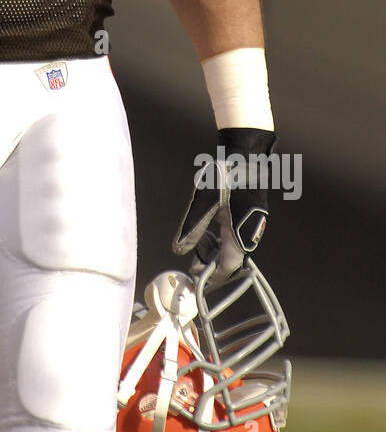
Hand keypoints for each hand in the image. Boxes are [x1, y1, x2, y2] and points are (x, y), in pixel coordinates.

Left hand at [173, 128, 276, 283]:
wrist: (246, 154)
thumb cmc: (226, 176)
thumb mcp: (203, 204)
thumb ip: (192, 229)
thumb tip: (179, 250)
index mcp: (239, 233)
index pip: (227, 266)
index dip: (211, 276)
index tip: (197, 277)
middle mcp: (250, 232)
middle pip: (231, 260)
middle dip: (212, 264)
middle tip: (193, 260)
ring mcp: (253, 223)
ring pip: (234, 248)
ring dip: (217, 251)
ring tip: (199, 243)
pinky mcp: (251, 215)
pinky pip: (237, 235)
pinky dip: (223, 239)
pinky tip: (211, 228)